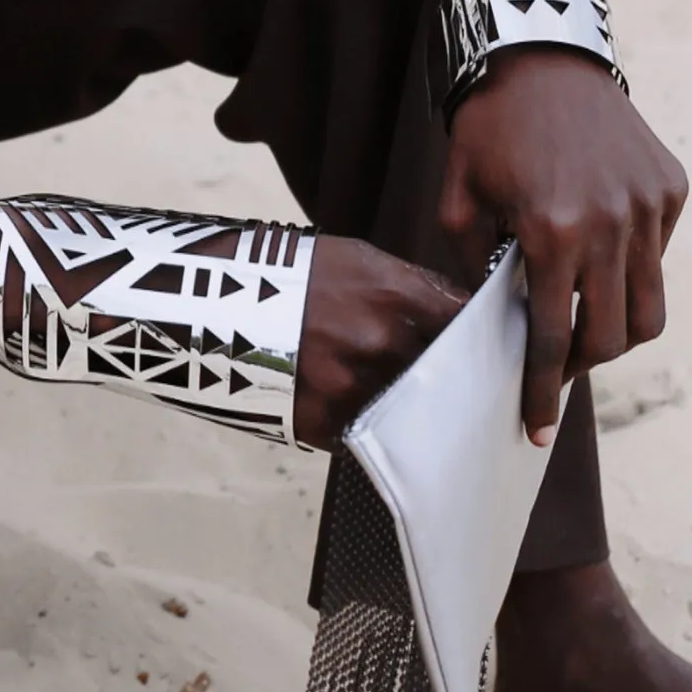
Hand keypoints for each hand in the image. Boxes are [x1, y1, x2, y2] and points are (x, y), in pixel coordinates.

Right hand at [292, 237, 466, 450]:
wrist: (207, 301)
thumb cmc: (285, 273)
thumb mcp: (354, 258)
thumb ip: (412, 285)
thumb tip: (460, 307)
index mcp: (390, 293)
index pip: (462, 323)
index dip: (478, 336)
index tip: (483, 346)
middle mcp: (375, 340)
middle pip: (441, 371)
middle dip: (446, 376)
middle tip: (447, 379)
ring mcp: (346, 384)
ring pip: (404, 409)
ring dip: (405, 405)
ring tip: (394, 396)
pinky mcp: (318, 421)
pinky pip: (361, 433)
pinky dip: (363, 424)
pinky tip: (353, 409)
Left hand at [437, 50, 687, 442]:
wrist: (539, 56)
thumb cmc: (488, 130)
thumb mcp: (460, 202)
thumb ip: (477, 267)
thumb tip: (497, 322)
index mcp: (553, 233)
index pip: (554, 339)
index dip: (543, 391)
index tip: (536, 428)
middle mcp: (612, 225)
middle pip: (613, 338)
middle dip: (583, 366)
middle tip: (558, 366)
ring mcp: (649, 207)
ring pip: (650, 308)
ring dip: (618, 330)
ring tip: (586, 324)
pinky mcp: (671, 189)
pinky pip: (658, 257)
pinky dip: (631, 271)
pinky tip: (599, 255)